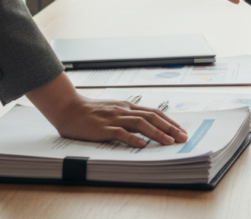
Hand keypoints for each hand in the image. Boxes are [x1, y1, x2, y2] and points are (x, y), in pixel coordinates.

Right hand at [27, 73, 187, 147]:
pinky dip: (132, 139)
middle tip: (183, 137)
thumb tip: (145, 127)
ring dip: (157, 133)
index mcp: (127, 107)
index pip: (154, 112)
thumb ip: (127, 116)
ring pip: (140, 124)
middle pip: (152, 117)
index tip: (181, 130)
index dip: (169, 121)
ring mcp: (113, 118)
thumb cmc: (89, 112)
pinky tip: (142, 145)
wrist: (67, 108)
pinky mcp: (102, 128)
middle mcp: (123, 110)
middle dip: (170, 127)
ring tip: (169, 142)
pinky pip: (120, 133)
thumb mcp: (112, 110)